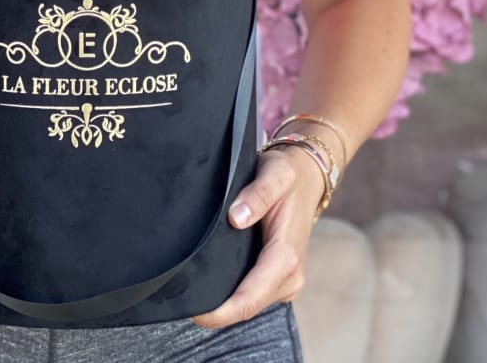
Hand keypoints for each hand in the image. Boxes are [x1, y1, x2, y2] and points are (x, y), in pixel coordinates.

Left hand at [190, 145, 326, 327]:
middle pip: (247, 307)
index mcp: (286, 256)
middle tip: (180, 297)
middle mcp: (289, 276)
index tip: (192, 310)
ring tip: (191, 290)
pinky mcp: (278, 277)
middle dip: (217, 310)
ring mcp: (285, 280)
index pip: (249, 298)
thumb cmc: (289, 175)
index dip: (220, 311)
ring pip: (249, 303)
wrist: (306, 178)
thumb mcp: (276, 174)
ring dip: (224, 303)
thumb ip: (258, 194)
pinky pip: (253, 294)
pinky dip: (233, 293)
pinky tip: (211, 281)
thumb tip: (237, 218)